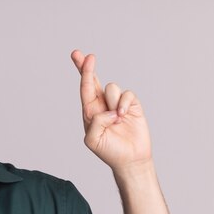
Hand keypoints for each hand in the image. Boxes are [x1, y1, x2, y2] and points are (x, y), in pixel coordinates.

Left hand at [71, 50, 152, 172]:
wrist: (130, 159)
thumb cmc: (109, 151)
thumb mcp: (93, 139)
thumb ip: (95, 122)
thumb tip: (107, 109)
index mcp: (90, 112)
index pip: (85, 88)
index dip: (83, 72)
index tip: (81, 57)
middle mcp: (102, 105)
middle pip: (94, 80)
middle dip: (87, 66)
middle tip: (85, 54)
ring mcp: (117, 104)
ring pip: (112, 87)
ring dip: (112, 102)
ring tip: (116, 119)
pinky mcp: (132, 105)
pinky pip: (127, 94)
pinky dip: (124, 104)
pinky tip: (123, 116)